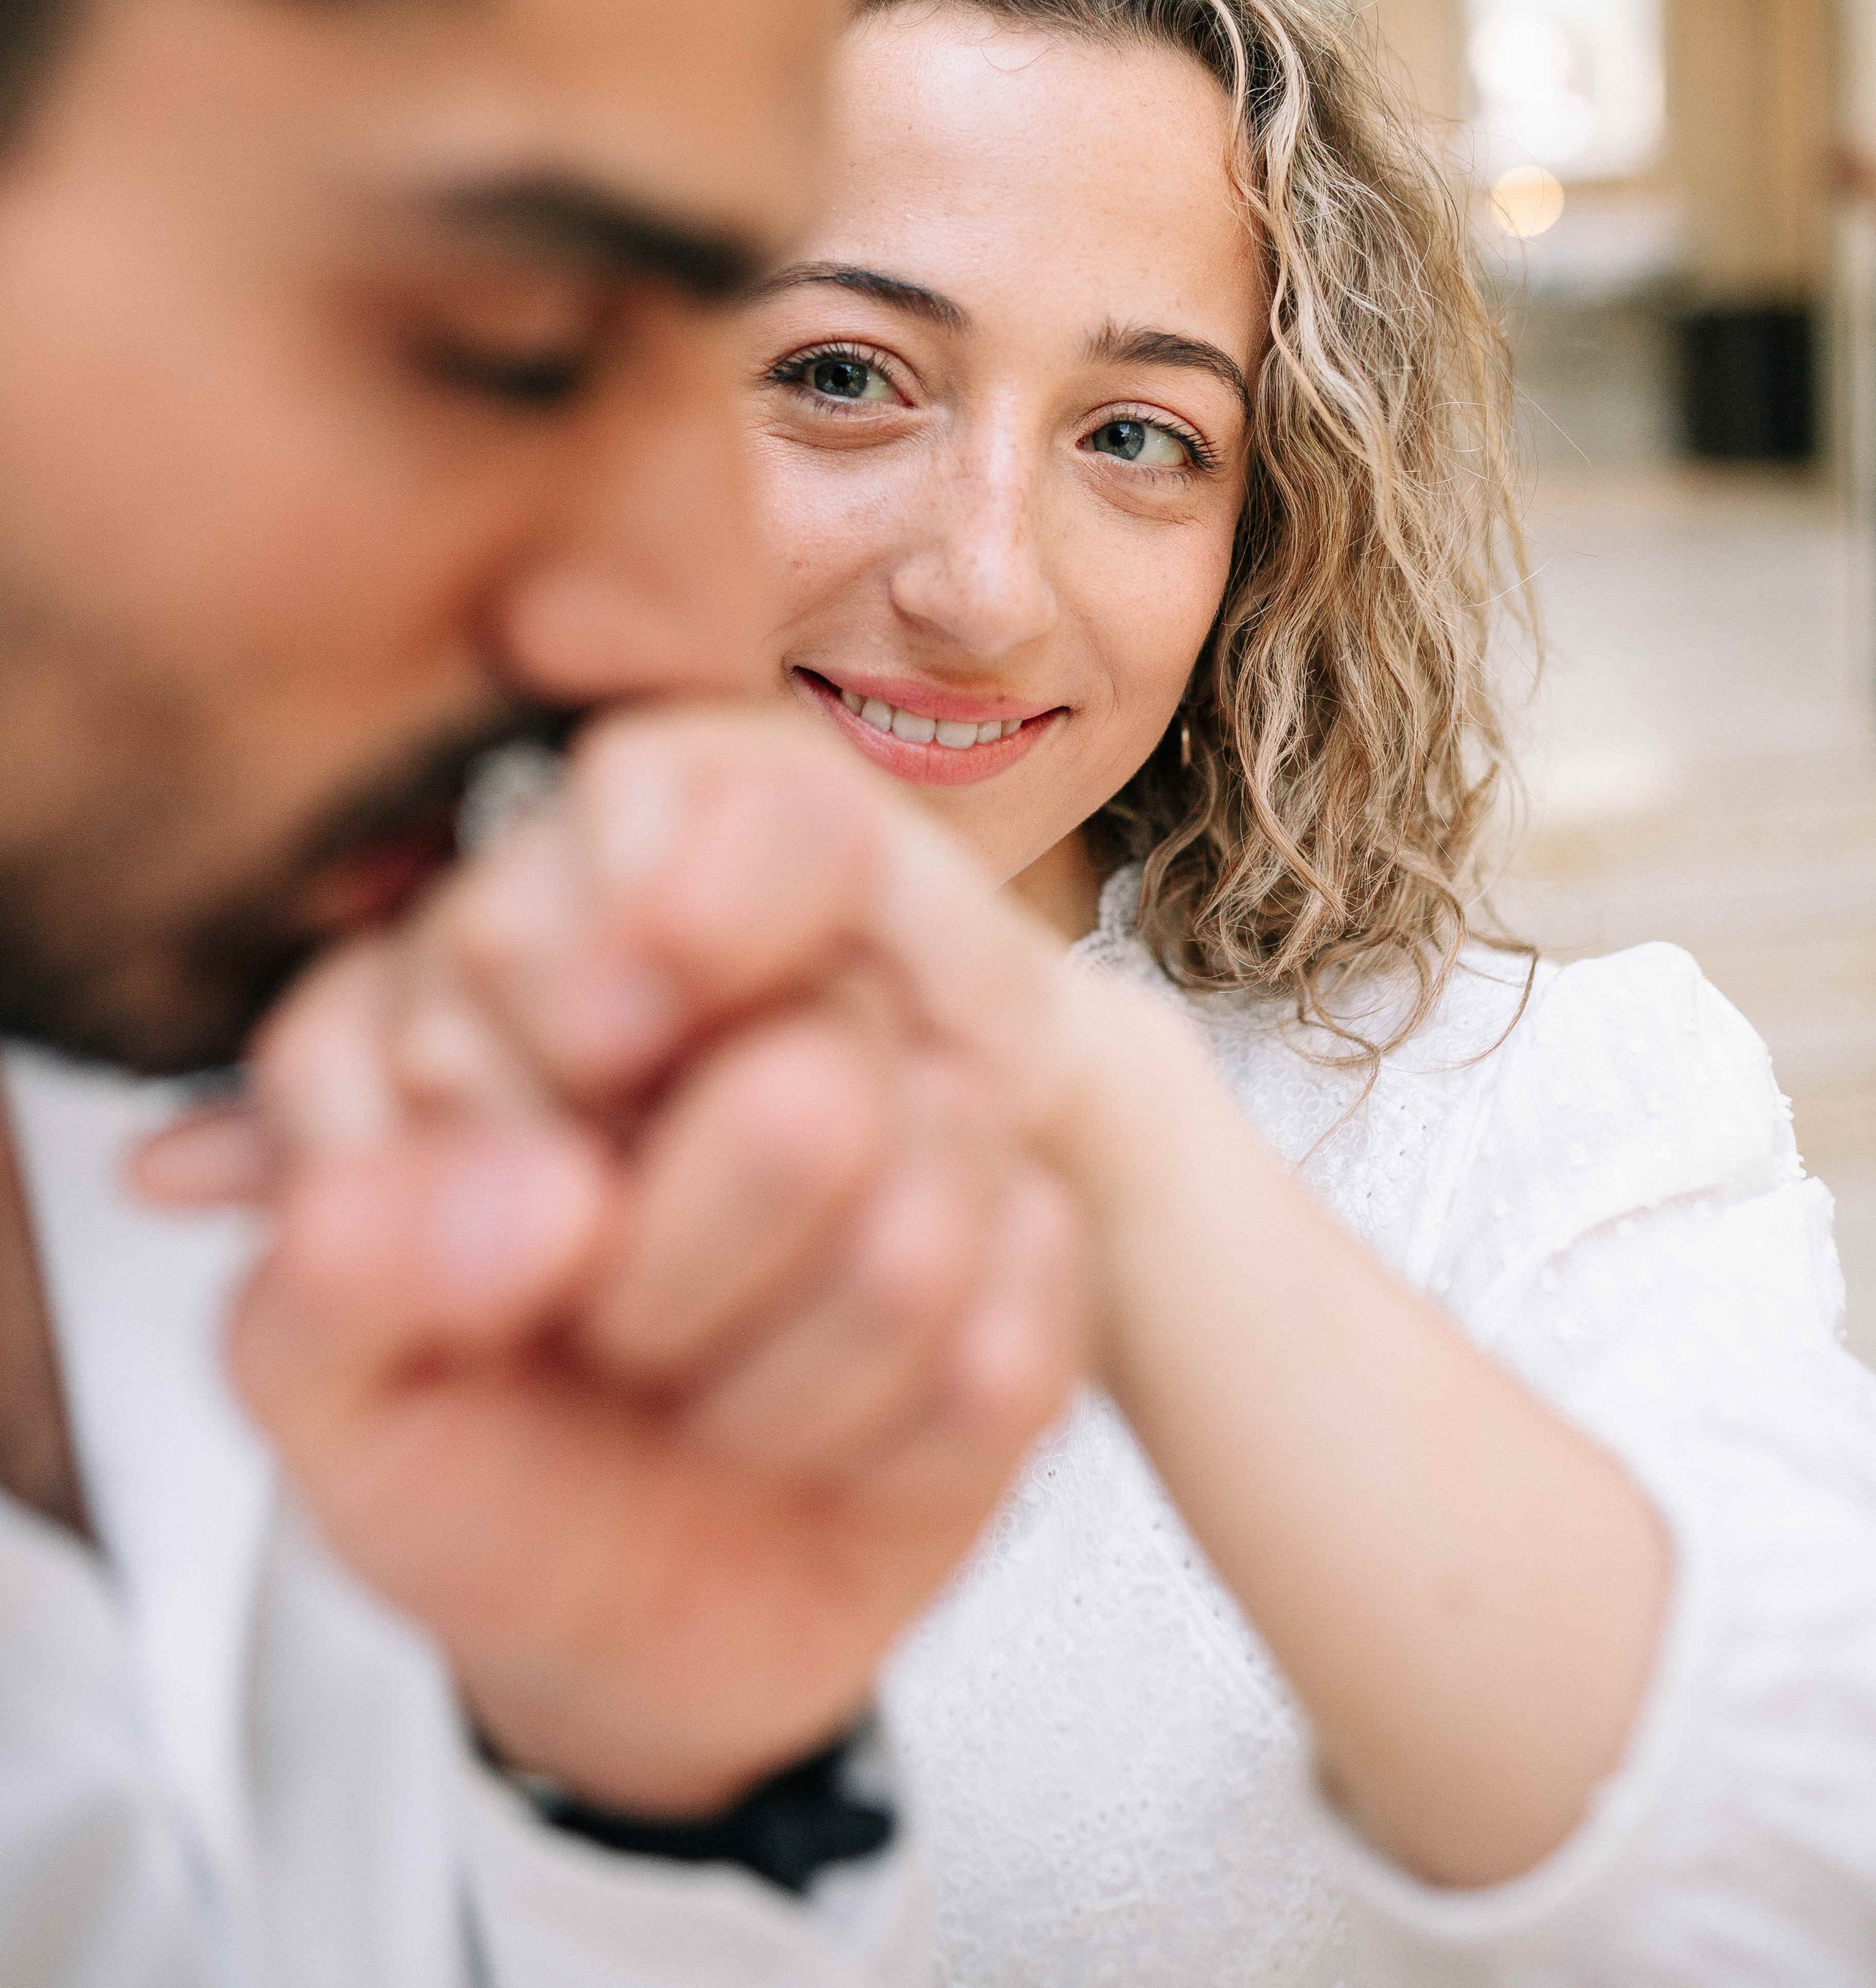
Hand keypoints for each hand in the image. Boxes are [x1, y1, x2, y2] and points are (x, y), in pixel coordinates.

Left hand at [137, 706, 1091, 1811]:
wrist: (628, 1631)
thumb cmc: (464, 1463)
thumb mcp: (321, 1386)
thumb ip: (345, 1264)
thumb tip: (562, 1196)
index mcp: (543, 958)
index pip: (618, 913)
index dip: (561, 1095)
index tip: (525, 1209)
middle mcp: (747, 990)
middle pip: (805, 1091)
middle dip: (673, 1289)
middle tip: (603, 1333)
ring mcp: (910, 1097)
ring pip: (919, 1227)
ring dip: (779, 1393)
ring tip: (702, 1400)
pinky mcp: (1029, 1229)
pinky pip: (1012, 1342)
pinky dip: (896, 1446)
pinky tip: (826, 1444)